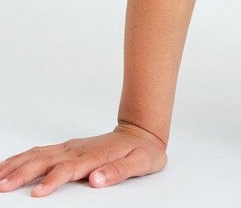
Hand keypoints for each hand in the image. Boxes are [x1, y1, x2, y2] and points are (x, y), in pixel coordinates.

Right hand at [0, 122, 167, 196]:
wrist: (141, 131)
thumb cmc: (141, 151)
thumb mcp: (140, 163)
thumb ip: (118, 172)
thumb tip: (97, 180)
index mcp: (94, 156)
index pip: (70, 169)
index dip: (53, 181)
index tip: (37, 193)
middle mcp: (78, 150)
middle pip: (46, 161)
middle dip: (23, 173)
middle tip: (2, 186)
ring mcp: (70, 147)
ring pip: (39, 154)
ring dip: (17, 165)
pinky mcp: (66, 148)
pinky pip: (40, 151)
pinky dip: (21, 157)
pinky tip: (8, 164)